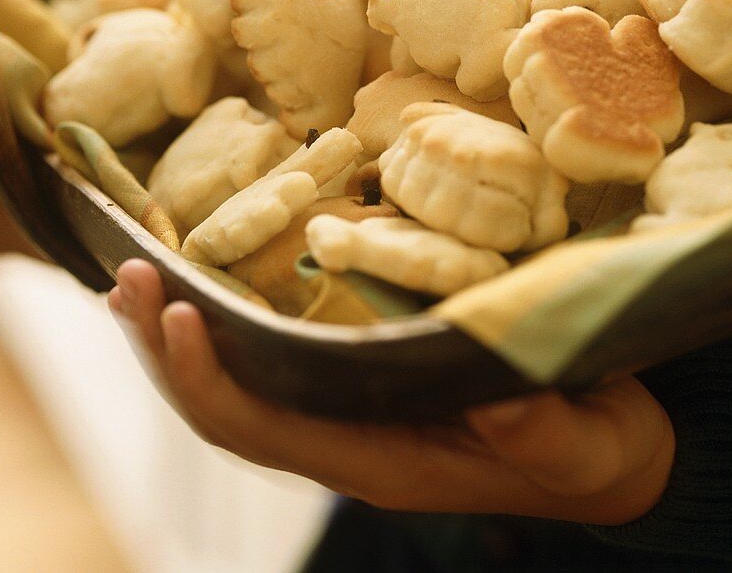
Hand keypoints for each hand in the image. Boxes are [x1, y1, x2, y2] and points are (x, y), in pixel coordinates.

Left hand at [109, 259, 674, 523]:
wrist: (607, 456)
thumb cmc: (592, 448)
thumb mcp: (580, 440)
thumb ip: (536, 426)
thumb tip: (497, 397)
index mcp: (382, 458)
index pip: (266, 428)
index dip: (210, 379)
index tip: (178, 314)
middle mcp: (349, 439)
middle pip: (228, 407)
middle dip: (168, 348)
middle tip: (125, 274)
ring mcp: (352, 412)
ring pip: (241, 383)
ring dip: (183, 333)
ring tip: (136, 274)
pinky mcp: (366, 380)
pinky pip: (276, 355)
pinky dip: (230, 319)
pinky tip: (211, 278)